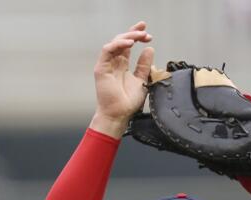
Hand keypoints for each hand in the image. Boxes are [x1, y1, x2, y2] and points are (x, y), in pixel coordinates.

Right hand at [90, 22, 154, 136]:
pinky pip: (107, 50)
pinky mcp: (101, 68)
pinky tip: (129, 44)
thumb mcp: (141, 80)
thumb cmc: (127, 102)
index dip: (136, 35)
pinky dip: (118, 44)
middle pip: (121, 41)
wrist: (119, 115)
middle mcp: (114, 62)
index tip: (147, 33)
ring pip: (114, 43)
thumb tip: (149, 50)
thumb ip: (144, 65)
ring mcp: (106, 64)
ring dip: (128, 37)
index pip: (128, 45)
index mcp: (122, 65)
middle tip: (145, 33)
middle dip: (134, 33)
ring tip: (139, 37)